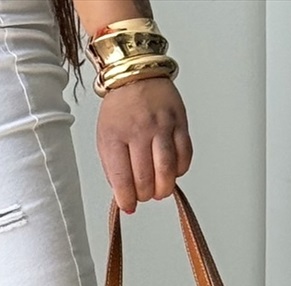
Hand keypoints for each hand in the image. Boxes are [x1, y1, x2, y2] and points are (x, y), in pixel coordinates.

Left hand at [96, 77, 192, 212]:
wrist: (135, 73)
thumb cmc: (120, 109)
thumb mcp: (105, 137)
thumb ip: (114, 168)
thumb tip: (124, 197)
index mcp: (115, 135)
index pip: (122, 178)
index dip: (127, 199)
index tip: (129, 206)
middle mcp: (139, 130)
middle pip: (146, 178)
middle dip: (145, 195)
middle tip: (144, 194)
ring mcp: (162, 125)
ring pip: (167, 170)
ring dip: (164, 188)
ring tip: (159, 190)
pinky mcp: (180, 122)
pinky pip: (184, 155)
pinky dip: (180, 170)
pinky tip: (172, 171)